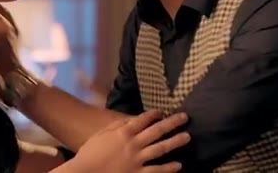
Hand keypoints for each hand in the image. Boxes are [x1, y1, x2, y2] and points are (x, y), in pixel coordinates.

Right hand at [69, 110, 189, 172]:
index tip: (162, 111)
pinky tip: (178, 165)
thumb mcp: (102, 134)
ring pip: (161, 149)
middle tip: (185, 117)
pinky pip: (156, 170)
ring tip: (187, 137)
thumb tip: (132, 119)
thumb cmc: (90, 153)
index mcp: (123, 132)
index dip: (154, 114)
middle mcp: (133, 144)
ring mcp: (136, 160)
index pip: (143, 119)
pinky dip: (168, 168)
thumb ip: (118, 126)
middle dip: (172, 123)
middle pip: (157, 131)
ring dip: (175, 142)